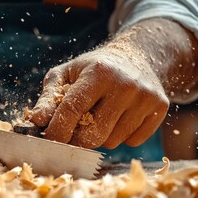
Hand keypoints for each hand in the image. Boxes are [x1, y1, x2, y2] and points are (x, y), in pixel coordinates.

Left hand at [30, 47, 169, 148]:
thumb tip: (36, 120)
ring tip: (99, 117)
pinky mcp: (160, 108)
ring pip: (112, 141)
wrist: (137, 56)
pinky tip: (119, 118)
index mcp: (99, 72)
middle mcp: (125, 84)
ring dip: (100, 137)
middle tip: (72, 133)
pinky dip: (121, 136)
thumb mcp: (66, 74)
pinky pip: (133, 141)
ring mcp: (146, 97)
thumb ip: (49, 98)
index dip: (57, 130)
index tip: (49, 140)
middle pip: (93, 134)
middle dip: (77, 140)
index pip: (72, 110)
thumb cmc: (93, 68)